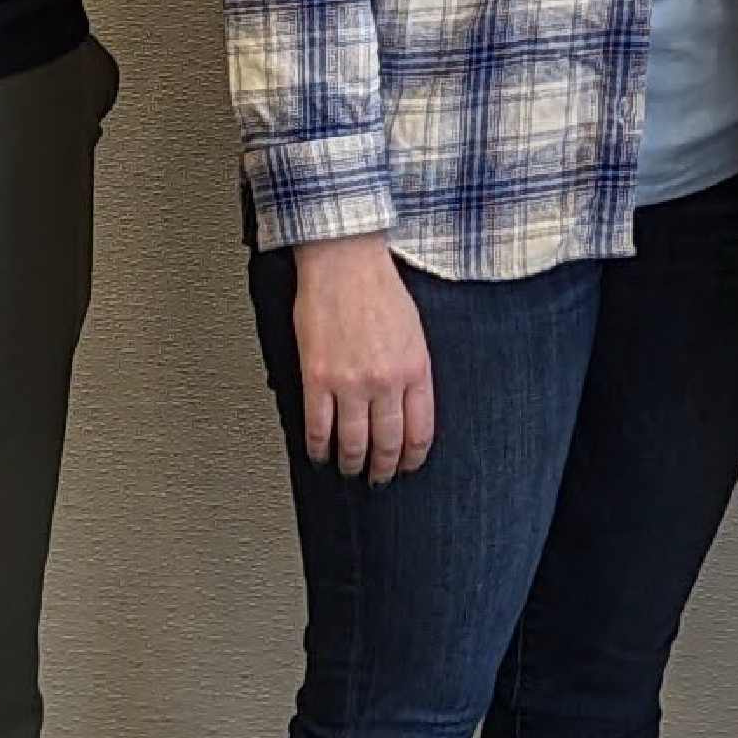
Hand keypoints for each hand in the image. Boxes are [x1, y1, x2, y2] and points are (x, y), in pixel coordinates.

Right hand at [288, 238, 437, 480]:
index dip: (413, 457)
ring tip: (349, 470)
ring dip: (351, 464)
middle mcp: (386, 381)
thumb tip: (408, 406)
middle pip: (387, 443)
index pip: (420, 431)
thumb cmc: (378, 286)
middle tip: (378, 478)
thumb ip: (413, 371)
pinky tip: (320, 453)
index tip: (407, 466)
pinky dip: (318, 448)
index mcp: (415, 369)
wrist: (344, 259)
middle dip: (383, 468)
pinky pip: (317, 427)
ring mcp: (351, 383)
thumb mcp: (415, 331)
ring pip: (353, 443)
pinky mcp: (318, 379)